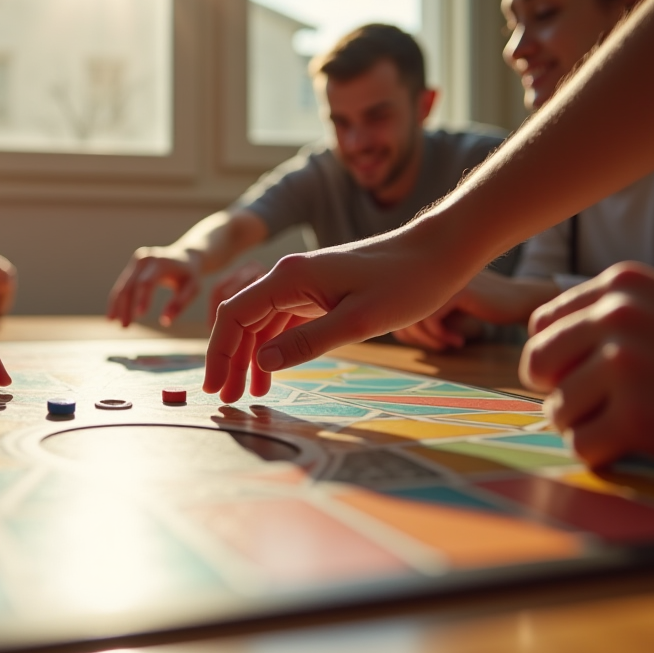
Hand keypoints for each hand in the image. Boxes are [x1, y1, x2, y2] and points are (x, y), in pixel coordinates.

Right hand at [107, 247, 200, 326]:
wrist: (185, 256)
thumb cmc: (190, 276)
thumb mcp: (193, 289)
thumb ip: (180, 304)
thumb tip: (164, 322)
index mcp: (161, 262)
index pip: (146, 282)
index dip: (142, 299)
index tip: (140, 316)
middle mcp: (145, 259)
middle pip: (130, 285)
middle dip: (126, 307)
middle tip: (125, 327)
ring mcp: (136, 261)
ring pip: (123, 285)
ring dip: (117, 305)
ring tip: (115, 323)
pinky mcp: (132, 266)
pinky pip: (122, 284)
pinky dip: (117, 300)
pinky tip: (113, 315)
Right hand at [203, 232, 479, 402]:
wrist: (439, 252)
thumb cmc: (406, 282)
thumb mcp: (359, 320)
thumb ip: (308, 342)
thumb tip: (263, 362)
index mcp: (289, 277)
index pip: (234, 315)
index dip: (219, 352)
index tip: (214, 387)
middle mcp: (288, 276)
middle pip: (241, 320)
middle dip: (229, 359)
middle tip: (225, 399)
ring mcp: (302, 283)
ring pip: (260, 323)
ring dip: (249, 357)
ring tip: (246, 394)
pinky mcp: (317, 291)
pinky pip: (282, 322)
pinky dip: (272, 348)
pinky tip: (271, 373)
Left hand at [393, 272, 557, 350]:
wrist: (520, 300)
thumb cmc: (483, 306)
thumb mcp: (448, 309)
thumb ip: (424, 313)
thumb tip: (398, 333)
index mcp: (423, 273)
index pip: (392, 303)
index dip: (404, 329)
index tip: (425, 341)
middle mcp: (429, 272)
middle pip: (397, 309)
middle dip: (412, 336)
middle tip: (433, 347)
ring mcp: (443, 279)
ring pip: (413, 316)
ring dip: (427, 339)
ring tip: (444, 346)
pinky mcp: (458, 291)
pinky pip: (432, 319)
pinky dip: (441, 336)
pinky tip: (458, 341)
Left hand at [521, 261, 653, 467]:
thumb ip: (605, 318)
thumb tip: (537, 359)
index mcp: (620, 285)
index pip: (541, 324)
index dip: (556, 355)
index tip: (587, 369)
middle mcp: (618, 316)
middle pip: (537, 364)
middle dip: (557, 389)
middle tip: (591, 403)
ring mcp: (627, 365)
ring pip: (558, 409)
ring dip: (584, 424)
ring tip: (626, 420)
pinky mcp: (638, 416)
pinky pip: (581, 445)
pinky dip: (601, 453)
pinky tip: (631, 443)